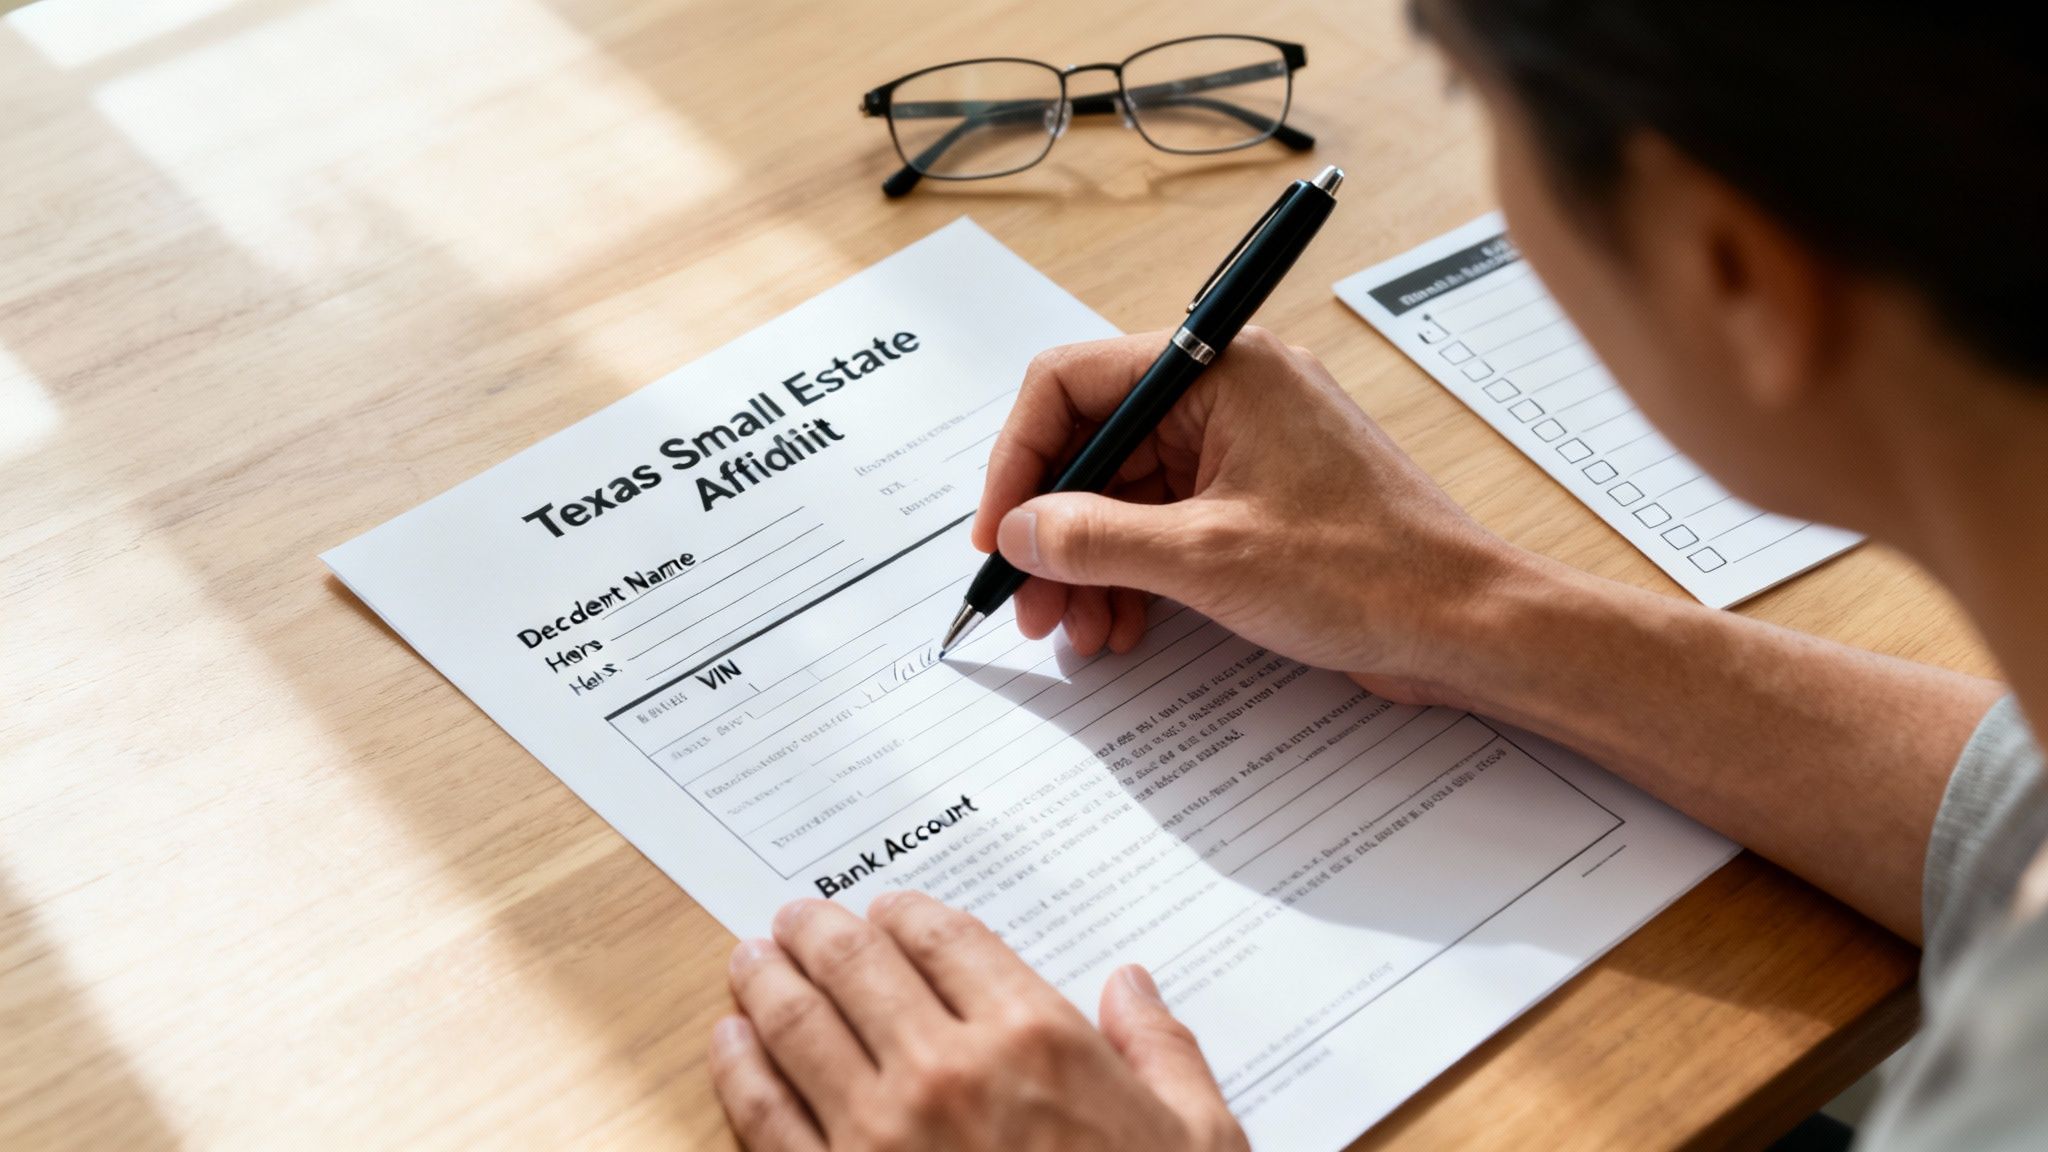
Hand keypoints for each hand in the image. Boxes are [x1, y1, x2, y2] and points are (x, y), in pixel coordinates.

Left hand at [709, 892, 1246, 1151]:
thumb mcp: (1199, 1139)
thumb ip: (1162, 1048)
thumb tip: (1132, 984)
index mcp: (1038, 1038)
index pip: (946, 939)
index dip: (904, 913)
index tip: (885, 909)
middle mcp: (949, 1070)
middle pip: (858, 965)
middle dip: (819, 931)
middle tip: (799, 919)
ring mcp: (881, 1134)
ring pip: (799, 1024)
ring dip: (767, 979)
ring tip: (752, 959)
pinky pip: (766, 1113)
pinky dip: (739, 1066)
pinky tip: (729, 1040)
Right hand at [972, 329, 1530, 702]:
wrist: (1466, 626)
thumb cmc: (1370, 573)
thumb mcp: (1207, 558)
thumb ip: (1095, 538)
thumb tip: (1021, 532)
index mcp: (1221, 370)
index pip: (1072, 383)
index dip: (1019, 460)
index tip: (999, 534)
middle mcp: (1228, 395)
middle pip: (1095, 446)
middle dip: (1054, 530)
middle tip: (1030, 603)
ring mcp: (1243, 450)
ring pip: (1125, 495)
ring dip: (1088, 563)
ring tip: (1077, 630)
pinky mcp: (1256, 503)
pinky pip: (1165, 525)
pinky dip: (1133, 574)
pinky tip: (1120, 625)